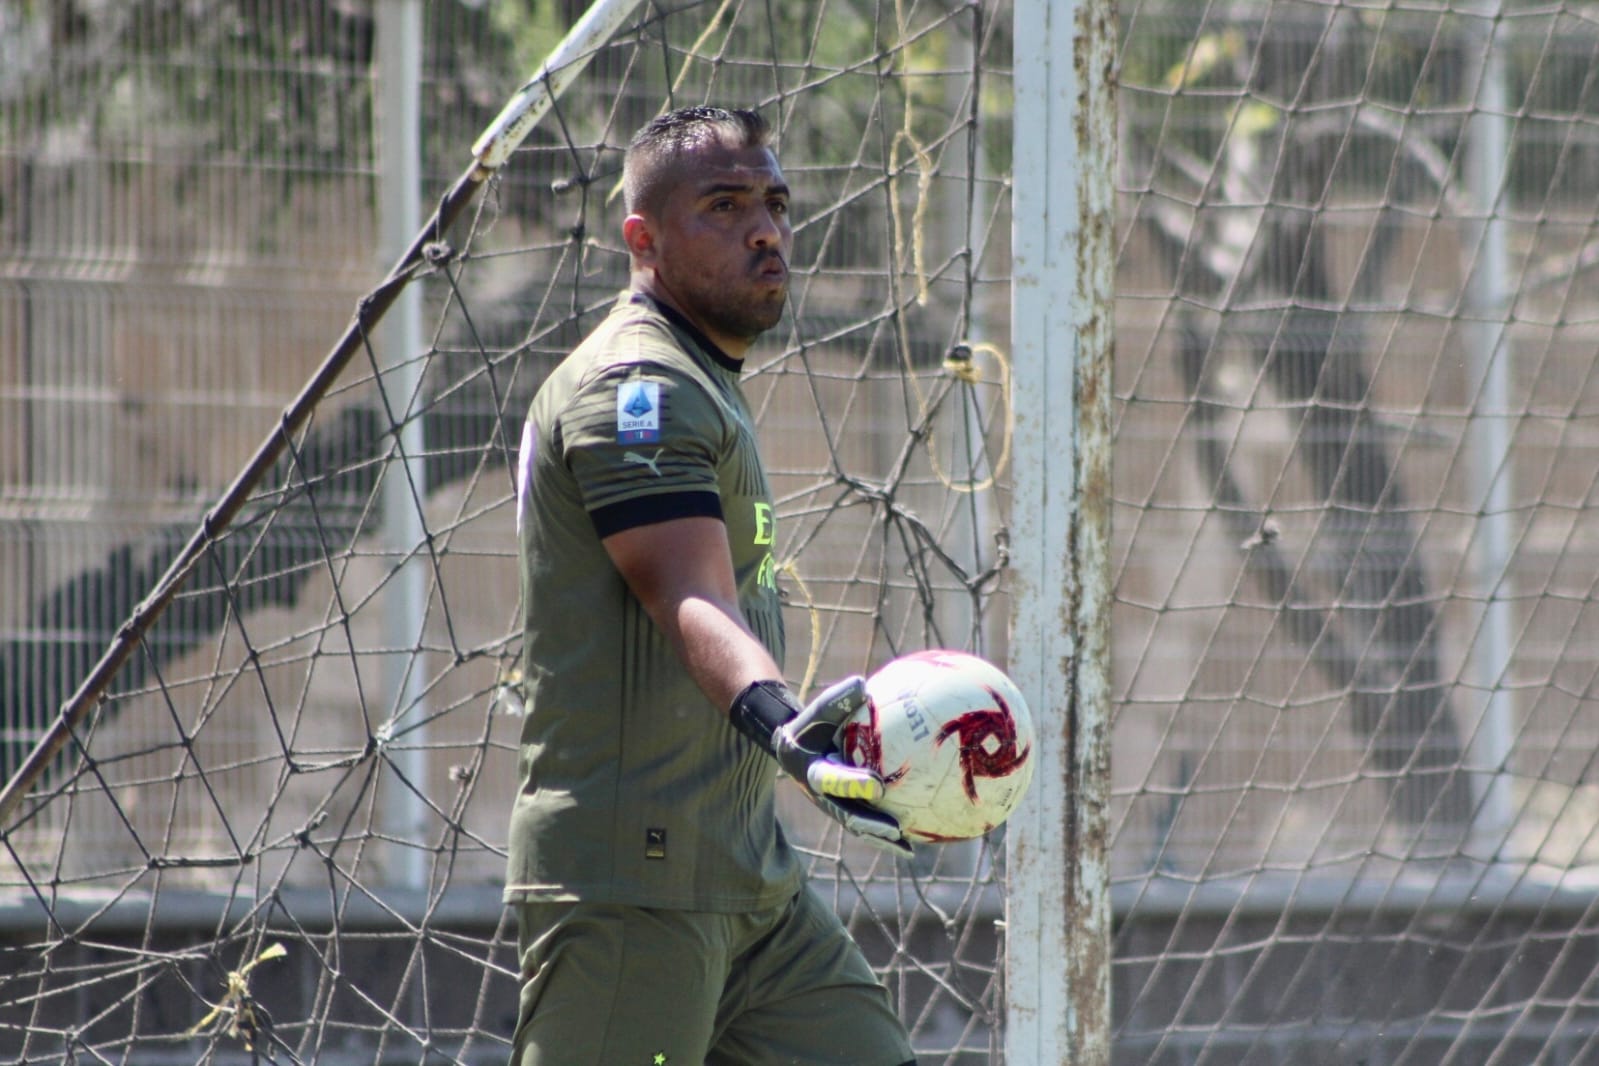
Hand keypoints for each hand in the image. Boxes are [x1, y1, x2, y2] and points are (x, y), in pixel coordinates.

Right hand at [764, 677, 913, 857]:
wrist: (797, 748)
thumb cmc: (812, 724)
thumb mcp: (818, 711)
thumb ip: (836, 700)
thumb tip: (862, 683)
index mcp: (812, 771)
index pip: (832, 780)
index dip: (853, 784)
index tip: (877, 785)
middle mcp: (822, 795)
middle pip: (846, 814)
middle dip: (869, 824)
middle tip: (895, 828)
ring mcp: (834, 806)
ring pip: (859, 826)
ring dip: (881, 838)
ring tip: (909, 846)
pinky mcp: (846, 810)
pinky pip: (870, 821)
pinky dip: (890, 831)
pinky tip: (919, 836)